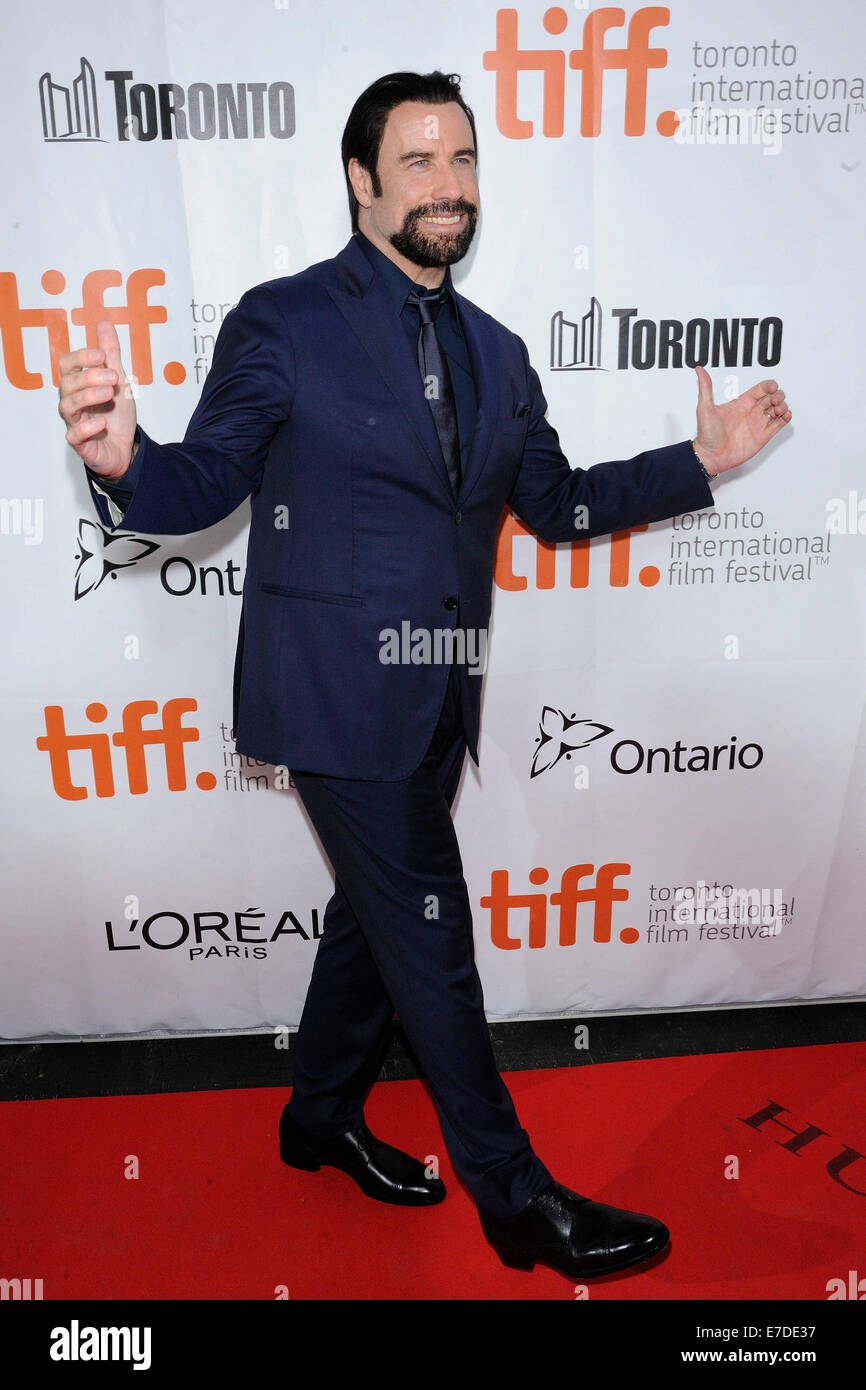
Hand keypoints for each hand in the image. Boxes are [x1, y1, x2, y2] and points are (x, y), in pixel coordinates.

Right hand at [58, 319, 136, 479]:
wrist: (125, 446)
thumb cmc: (115, 413)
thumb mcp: (118, 379)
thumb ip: (110, 353)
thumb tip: (104, 323)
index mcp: (77, 383)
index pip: (67, 364)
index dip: (82, 357)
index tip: (103, 355)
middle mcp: (71, 401)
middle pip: (67, 383)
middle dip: (90, 376)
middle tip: (114, 377)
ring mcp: (74, 422)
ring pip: (67, 406)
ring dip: (88, 396)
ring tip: (110, 394)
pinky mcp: (80, 443)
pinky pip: (74, 435)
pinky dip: (87, 428)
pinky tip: (102, 423)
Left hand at [691, 364, 791, 476]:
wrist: (711, 457)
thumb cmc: (706, 435)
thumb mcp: (704, 408)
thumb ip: (705, 388)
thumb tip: (699, 369)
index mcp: (741, 403)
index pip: (761, 389)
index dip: (769, 385)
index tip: (771, 388)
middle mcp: (751, 412)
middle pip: (772, 397)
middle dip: (778, 395)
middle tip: (774, 401)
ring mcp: (757, 424)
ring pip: (778, 409)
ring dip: (783, 406)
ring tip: (778, 410)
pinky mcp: (763, 436)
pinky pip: (779, 424)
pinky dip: (786, 418)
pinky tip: (785, 416)